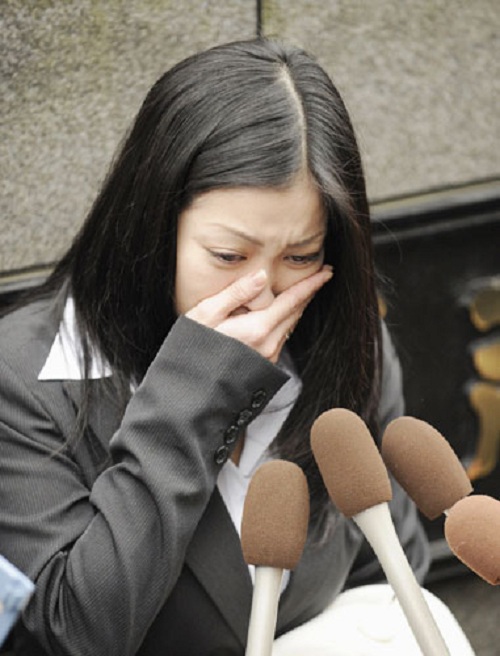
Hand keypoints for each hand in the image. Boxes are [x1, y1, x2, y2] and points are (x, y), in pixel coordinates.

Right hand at [185, 266, 332, 361]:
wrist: (190, 389)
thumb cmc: (192, 348)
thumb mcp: (206, 314)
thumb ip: (236, 293)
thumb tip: (262, 275)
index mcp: (257, 328)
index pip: (292, 301)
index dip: (310, 285)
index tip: (326, 271)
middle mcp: (269, 344)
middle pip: (296, 313)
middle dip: (308, 293)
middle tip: (321, 275)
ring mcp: (268, 357)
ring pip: (290, 325)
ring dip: (298, 307)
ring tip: (303, 291)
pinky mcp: (264, 364)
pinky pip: (281, 337)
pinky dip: (285, 321)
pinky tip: (280, 314)